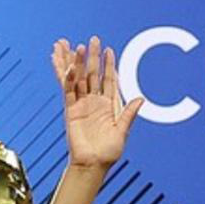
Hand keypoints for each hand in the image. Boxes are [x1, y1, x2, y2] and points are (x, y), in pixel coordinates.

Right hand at [53, 37, 139, 171]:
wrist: (92, 164)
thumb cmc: (109, 152)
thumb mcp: (122, 132)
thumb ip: (129, 114)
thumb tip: (140, 99)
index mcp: (109, 105)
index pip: (109, 80)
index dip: (109, 65)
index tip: (109, 49)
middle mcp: (95, 101)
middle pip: (92, 74)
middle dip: (91, 56)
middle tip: (91, 39)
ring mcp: (81, 104)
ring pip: (77, 78)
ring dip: (74, 62)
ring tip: (70, 44)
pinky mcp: (70, 109)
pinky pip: (67, 89)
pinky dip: (65, 76)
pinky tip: (64, 63)